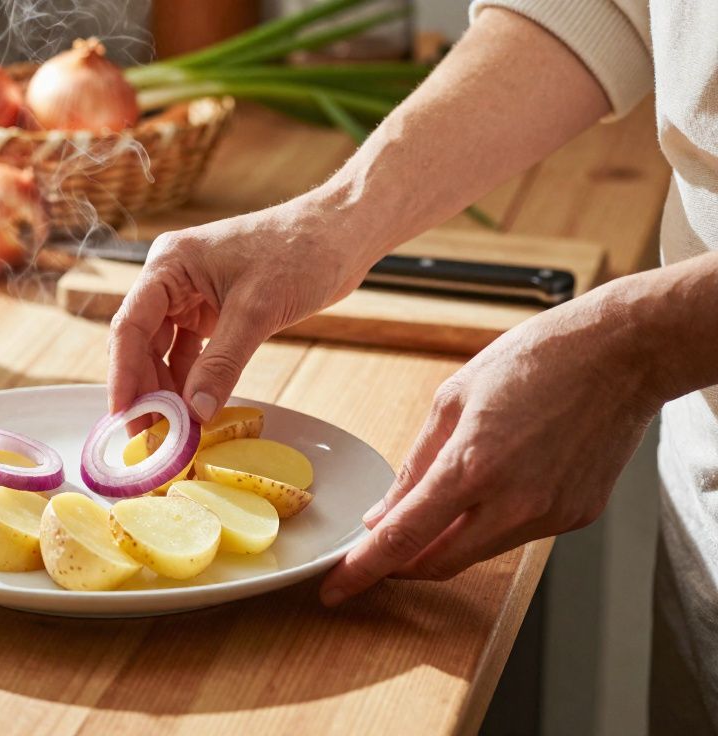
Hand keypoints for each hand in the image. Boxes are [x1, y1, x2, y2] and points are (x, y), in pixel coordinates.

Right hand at [107, 203, 374, 420]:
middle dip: (144, 388)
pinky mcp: (214, 309)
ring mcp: (192, 294)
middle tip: (149, 434)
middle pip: (141, 341)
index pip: (129, 325)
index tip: (123, 415)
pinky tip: (193, 407)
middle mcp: (172, 278)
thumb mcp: (256, 310)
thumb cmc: (300, 251)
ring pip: (163, 349)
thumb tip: (196, 412)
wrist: (342, 233)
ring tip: (170, 428)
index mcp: (169, 264)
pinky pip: (189, 350)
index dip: (123, 374)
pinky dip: (190, 379)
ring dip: (166, 388)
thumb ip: (222, 363)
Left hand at [319, 290, 662, 605]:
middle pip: (437, 562)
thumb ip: (415, 465)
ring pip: (476, 552)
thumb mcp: (452, 399)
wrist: (620, 354)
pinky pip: (515, 535)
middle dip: (399, 565)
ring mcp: (548, 515)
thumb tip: (385, 512)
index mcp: (472, 466)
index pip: (403, 538)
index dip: (363, 570)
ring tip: (433, 507)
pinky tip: (492, 487)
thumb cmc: (537, 360)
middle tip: (375, 553)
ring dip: (444, 542)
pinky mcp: (574, 517)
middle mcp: (513, 502)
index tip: (336, 588)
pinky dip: (489, 523)